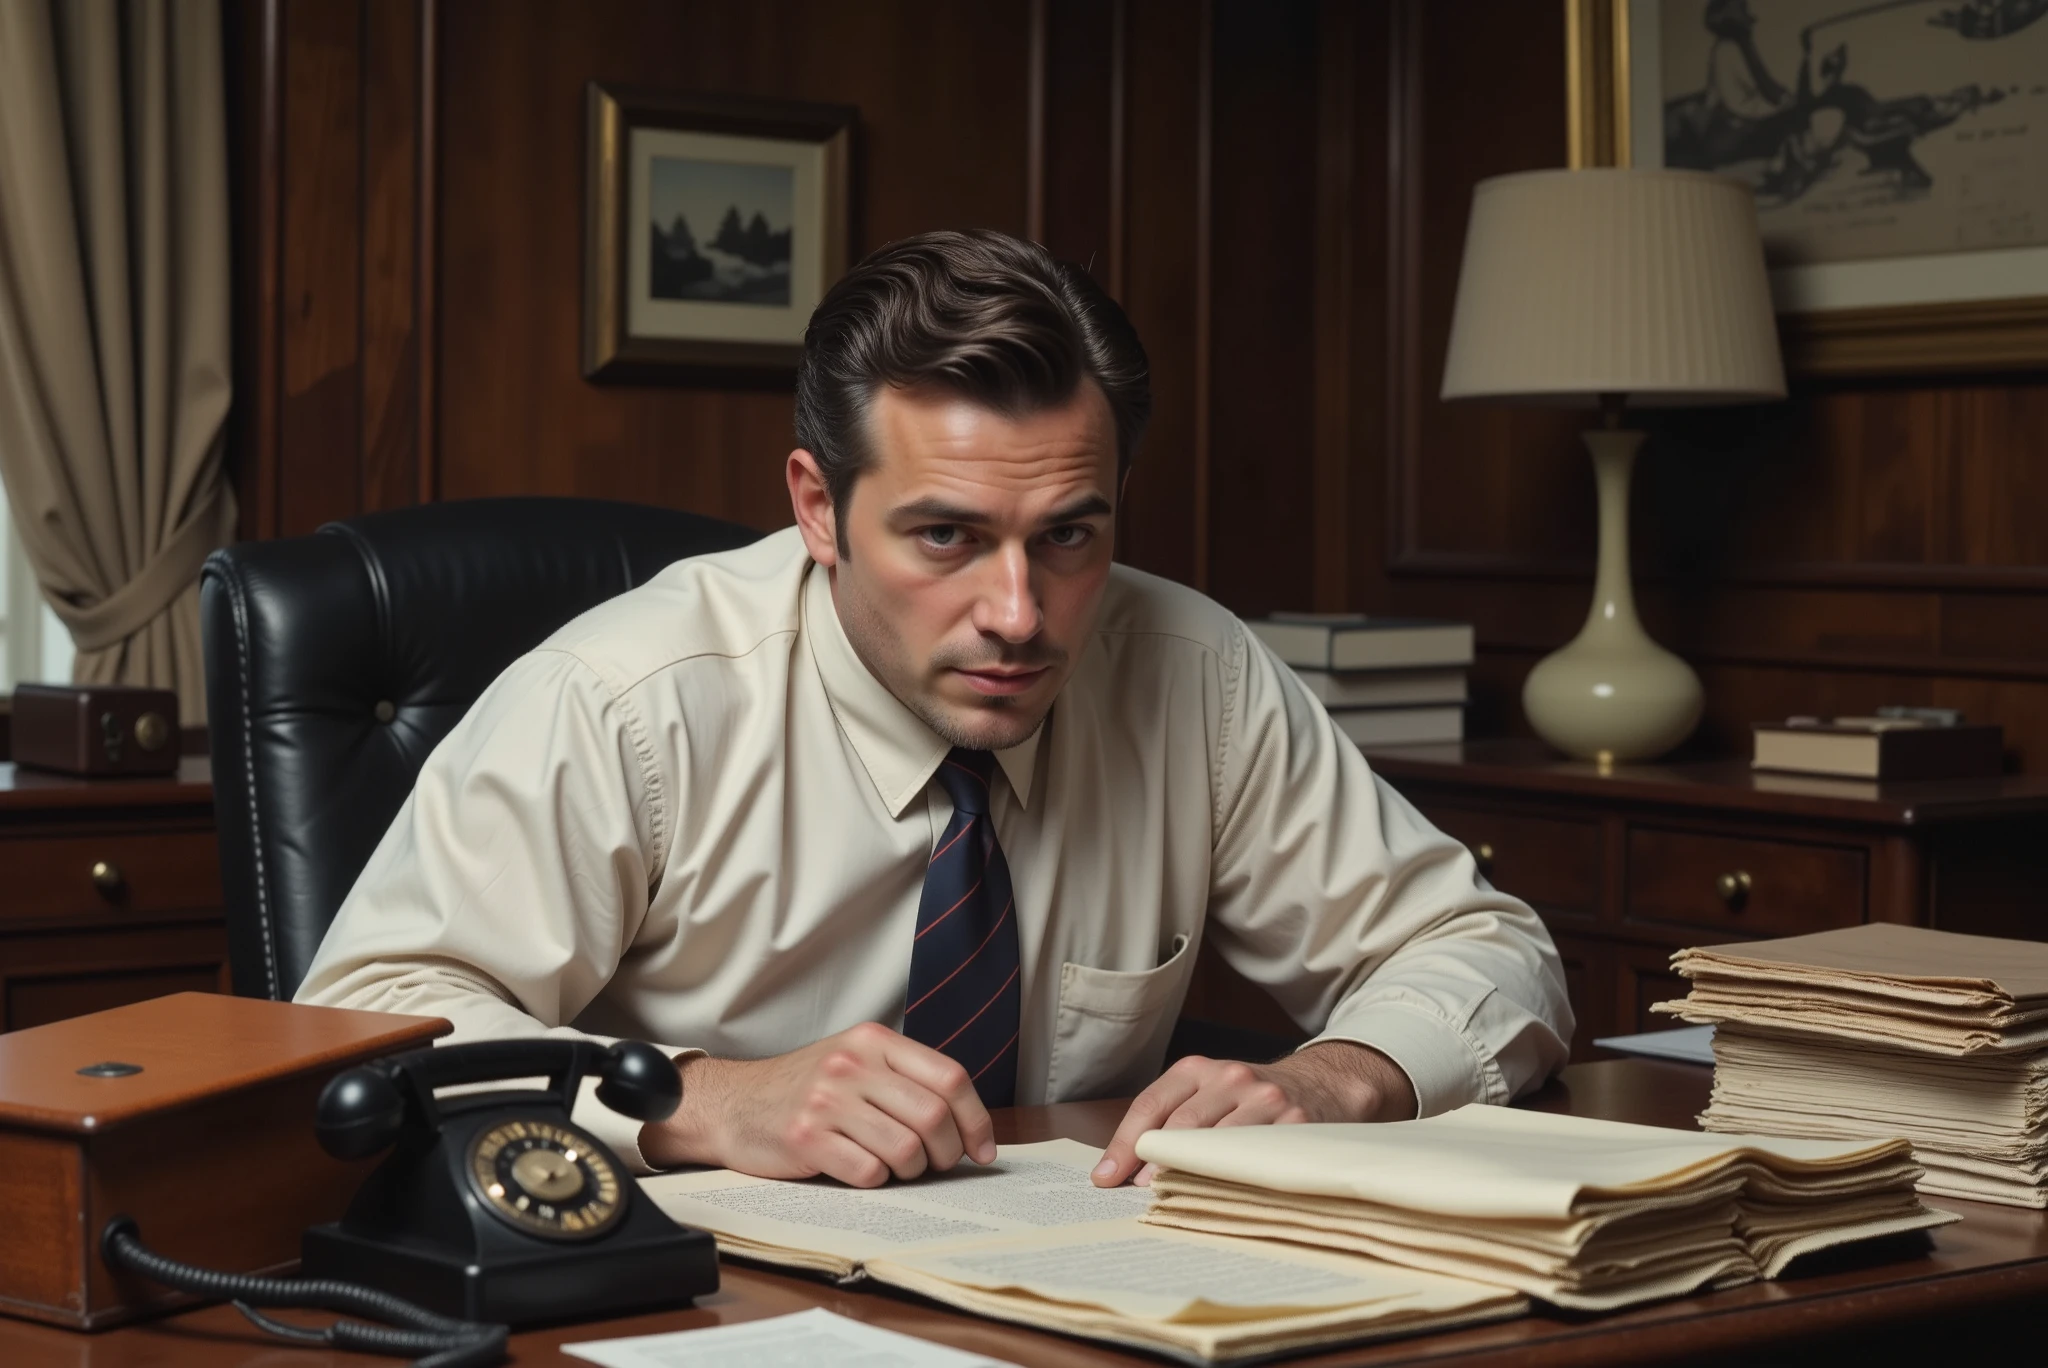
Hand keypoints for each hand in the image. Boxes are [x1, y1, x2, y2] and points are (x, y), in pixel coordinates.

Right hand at [638, 1022, 996, 1186]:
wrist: (733, 1103)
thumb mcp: (855, 1062)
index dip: (976, 1120)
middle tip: (935, 1165)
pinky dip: (875, 1181)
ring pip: (906, 1149)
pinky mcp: (806, 1138)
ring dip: (911, 1171)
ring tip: (895, 1168)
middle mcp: (853, 1064)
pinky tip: (861, 1171)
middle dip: (946, 1153)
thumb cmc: (805, 1089)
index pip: (950, 1077)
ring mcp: (827, 1100)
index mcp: (874, 1041)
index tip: (982, 1150)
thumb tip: (968, 1126)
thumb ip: (904, 1080)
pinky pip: (869, 1172)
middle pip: (934, 1117)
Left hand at [1091, 1040, 1416, 1187]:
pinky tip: (1224, 1202)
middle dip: (1157, 1164)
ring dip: (1195, 1177)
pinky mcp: (1298, 1123)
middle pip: (1183, 1124)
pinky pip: (1260, 1159)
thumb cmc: (1250, 1100)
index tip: (1105, 1178)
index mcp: (1198, 1070)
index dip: (1125, 1144)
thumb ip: (1170, 1121)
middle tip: (1140, 1197)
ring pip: (1221, 1142)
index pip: (1152, 1105)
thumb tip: (1121, 1171)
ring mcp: (1267, 1100)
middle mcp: (1231, 1078)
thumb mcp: (1208, 1093)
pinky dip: (1238, 1183)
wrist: (1322, 1085)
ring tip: (1175, 1203)